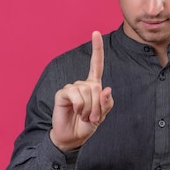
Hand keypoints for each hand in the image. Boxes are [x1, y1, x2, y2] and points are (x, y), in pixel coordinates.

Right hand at [50, 31, 113, 151]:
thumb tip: (106, 89)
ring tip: (84, 116)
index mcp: (93, 85)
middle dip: (98, 105)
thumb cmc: (87, 124)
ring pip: (87, 91)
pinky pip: (76, 95)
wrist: (72, 137)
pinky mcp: (62, 93)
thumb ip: (107, 103)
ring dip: (89, 108)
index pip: (96, 64)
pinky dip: (80, 106)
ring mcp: (71, 88)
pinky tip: (76, 112)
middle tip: (92, 117)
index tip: (96, 32)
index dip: (96, 49)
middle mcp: (82, 84)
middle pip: (96, 86)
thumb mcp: (102, 115)